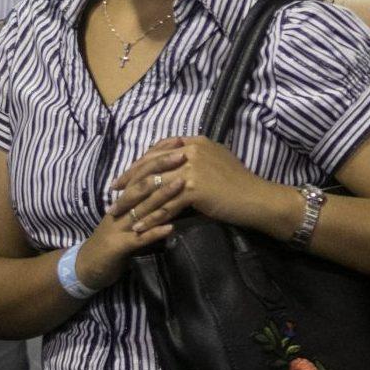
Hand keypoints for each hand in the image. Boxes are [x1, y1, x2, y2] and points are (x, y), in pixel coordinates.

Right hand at [67, 151, 188, 291]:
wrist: (87, 267)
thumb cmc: (115, 240)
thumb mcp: (131, 218)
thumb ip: (147, 204)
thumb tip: (172, 185)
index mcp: (124, 199)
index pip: (142, 171)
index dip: (159, 156)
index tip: (180, 142)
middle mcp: (121, 208)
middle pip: (142, 184)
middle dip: (162, 168)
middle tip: (183, 154)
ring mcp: (119, 227)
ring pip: (142, 207)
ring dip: (163, 196)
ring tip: (183, 183)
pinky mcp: (119, 247)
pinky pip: (139, 238)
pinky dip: (155, 232)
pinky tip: (171, 228)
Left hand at [108, 137, 293, 238]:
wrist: (256, 198)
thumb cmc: (239, 183)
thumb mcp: (215, 161)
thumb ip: (193, 158)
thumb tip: (173, 164)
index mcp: (194, 141)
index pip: (157, 151)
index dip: (137, 166)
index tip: (123, 179)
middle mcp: (191, 150)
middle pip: (150, 168)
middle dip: (128, 184)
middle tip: (113, 198)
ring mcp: (192, 168)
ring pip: (154, 188)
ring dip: (135, 205)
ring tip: (120, 217)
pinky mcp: (194, 188)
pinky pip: (165, 206)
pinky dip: (150, 218)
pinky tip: (139, 228)